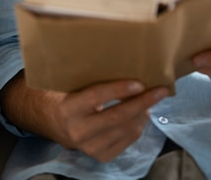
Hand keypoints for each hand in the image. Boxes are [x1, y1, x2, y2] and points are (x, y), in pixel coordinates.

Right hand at [0, 72, 168, 163]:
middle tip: (161, 90)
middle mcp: (78, 131)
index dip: (119, 90)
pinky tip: (142, 113)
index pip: (97, 97)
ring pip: (125, 130)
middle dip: (143, 102)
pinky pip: (126, 141)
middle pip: (117, 116)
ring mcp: (89, 147)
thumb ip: (90, 74)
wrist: (50, 121)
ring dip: (143, 113)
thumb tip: (122, 55)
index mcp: (68, 108)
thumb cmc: (65, 92)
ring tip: (152, 98)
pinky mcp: (99, 156)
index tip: (139, 83)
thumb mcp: (70, 82)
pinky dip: (138, 126)